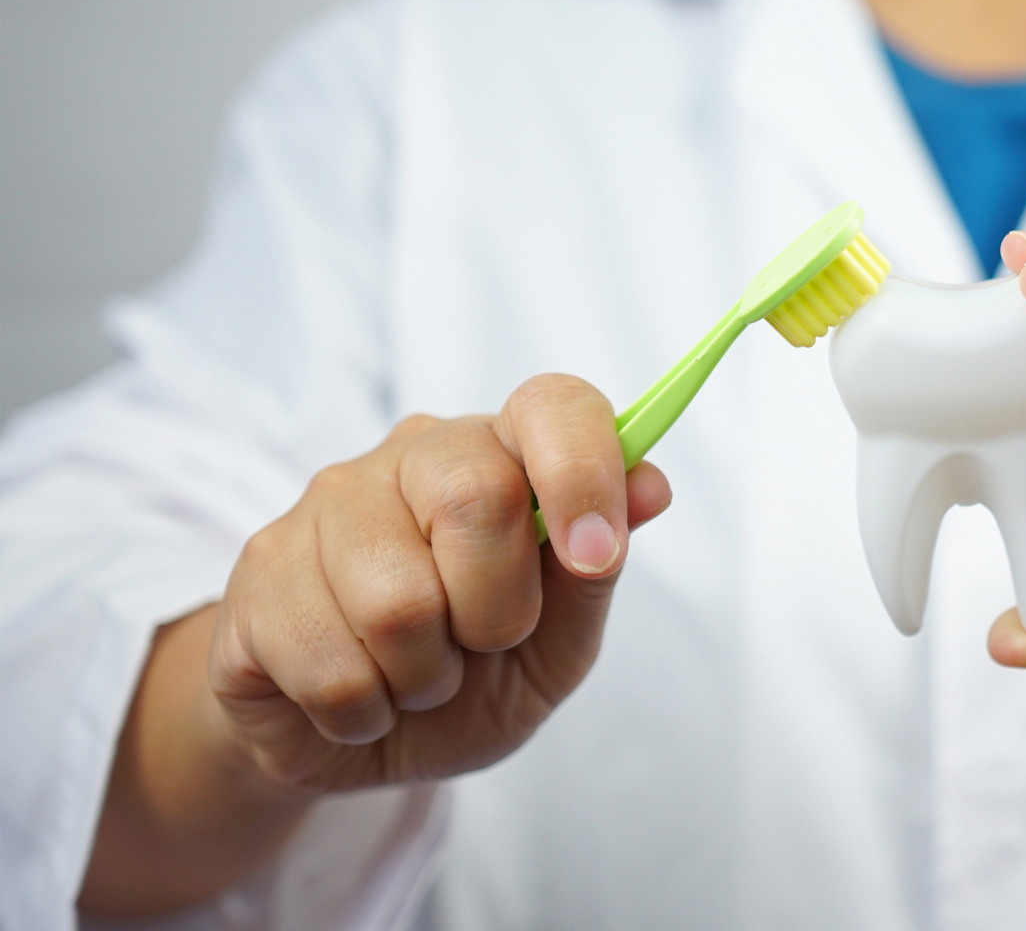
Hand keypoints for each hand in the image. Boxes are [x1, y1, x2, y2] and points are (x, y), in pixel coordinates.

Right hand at [211, 373, 668, 789]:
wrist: (357, 736)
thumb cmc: (473, 675)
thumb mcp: (559, 643)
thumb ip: (598, 568)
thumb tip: (652, 484)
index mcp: (499, 453)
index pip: (550, 405)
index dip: (583, 472)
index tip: (598, 555)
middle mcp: (408, 456)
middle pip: (475, 495)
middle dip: (500, 609)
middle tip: (485, 643)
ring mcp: (320, 507)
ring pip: (397, 602)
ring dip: (428, 676)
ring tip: (417, 675)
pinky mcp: (256, 577)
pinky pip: (331, 668)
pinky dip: (366, 712)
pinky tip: (361, 697)